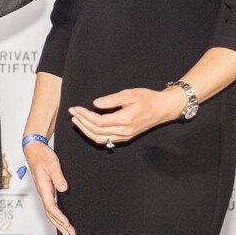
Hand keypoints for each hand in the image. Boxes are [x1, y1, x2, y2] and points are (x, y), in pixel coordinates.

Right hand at [23, 140, 73, 234]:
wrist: (34, 150)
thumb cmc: (43, 156)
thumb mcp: (52, 164)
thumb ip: (58, 176)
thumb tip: (63, 189)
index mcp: (43, 187)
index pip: (50, 207)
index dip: (59, 217)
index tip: (68, 224)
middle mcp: (42, 192)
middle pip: (49, 213)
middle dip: (60, 225)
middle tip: (70, 234)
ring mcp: (43, 192)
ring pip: (49, 212)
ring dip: (58, 223)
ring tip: (67, 232)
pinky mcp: (45, 190)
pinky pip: (50, 206)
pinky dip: (56, 215)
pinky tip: (61, 219)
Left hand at [68, 87, 187, 146]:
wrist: (163, 109)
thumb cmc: (147, 99)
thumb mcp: (129, 94)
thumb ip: (111, 99)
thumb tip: (95, 104)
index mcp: (125, 120)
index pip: (98, 122)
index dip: (84, 115)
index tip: (76, 108)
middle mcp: (124, 132)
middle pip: (96, 131)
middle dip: (81, 122)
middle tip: (72, 112)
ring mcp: (125, 137)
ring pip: (99, 139)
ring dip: (85, 130)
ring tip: (76, 120)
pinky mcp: (125, 138)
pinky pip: (106, 140)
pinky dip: (93, 135)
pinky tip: (87, 127)